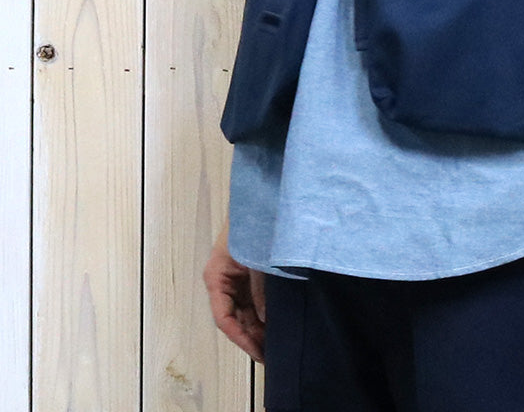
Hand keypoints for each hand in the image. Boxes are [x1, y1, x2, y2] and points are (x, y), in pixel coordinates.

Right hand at [203, 220, 266, 362]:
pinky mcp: (247, 274)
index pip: (224, 318)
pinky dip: (263, 313)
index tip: (258, 352)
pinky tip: (276, 323)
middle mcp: (223, 281)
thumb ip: (260, 290)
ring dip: (258, 327)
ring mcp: (235, 278)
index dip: (242, 338)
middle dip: (252, 337)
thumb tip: (267, 320)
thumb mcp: (256, 260)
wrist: (261, 198)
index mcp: (216, 277)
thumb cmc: (252, 224)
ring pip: (245, 311)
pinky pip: (253, 299)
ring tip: (276, 345)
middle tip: (272, 355)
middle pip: (235, 318)